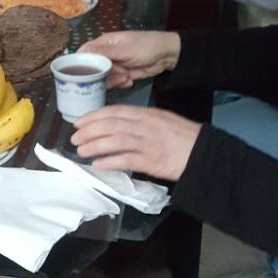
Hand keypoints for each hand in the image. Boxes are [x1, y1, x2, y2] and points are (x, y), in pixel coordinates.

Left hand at [71, 106, 200, 180]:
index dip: (94, 116)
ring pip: (115, 141)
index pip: (114, 112)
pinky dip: (110, 162)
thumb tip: (117, 127)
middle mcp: (144, 126)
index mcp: (146, 114)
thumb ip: (140, 121)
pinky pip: (126, 160)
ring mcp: (147, 143)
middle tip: (74, 137)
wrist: (203, 152)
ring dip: (95, 146)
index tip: (78, 122)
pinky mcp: (151, 161)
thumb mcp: (161, 120)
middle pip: (111, 125)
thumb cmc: (183, 137)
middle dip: (90, 131)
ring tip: (81, 151)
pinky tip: (98, 165)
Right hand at [79, 30, 180, 88]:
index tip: (81, 75)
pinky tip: (129, 80)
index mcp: (104, 43)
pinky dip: (121, 83)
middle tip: (115, 74)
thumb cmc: (146, 46)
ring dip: (113, 80)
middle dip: (102, 75)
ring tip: (125, 77)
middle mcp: (107, 54)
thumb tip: (81, 52)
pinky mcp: (122, 74)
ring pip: (103, 77)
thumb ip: (102, 52)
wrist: (167, 55)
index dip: (81, 63)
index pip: (85, 53)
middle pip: (93, 68)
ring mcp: (115, 65)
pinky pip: (114, 82)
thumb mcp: (123, 49)